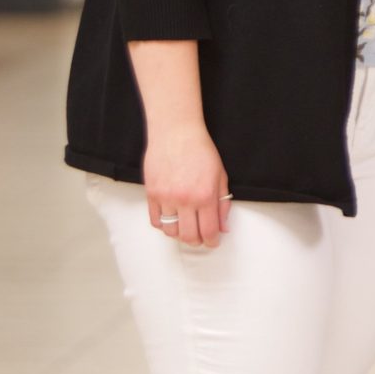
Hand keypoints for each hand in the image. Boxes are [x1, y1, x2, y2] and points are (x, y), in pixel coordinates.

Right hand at [143, 122, 231, 247]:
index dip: (212, 241)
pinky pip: (155, 221)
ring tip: (185, 226)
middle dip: (197, 241)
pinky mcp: (151, 194)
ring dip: (179, 234)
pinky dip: (164, 225)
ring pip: (170, 232)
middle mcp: (185, 200)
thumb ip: (222, 204)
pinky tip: (171, 219)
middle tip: (200, 237)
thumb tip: (223, 228)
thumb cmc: (200, 150)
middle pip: (189, 237)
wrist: (176, 132)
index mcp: (205, 196)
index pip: (208, 232)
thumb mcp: (220, 176)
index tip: (213, 241)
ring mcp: (166, 198)